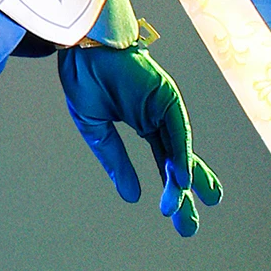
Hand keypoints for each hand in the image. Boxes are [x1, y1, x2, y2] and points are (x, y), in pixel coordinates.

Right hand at [57, 44, 221, 235]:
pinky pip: (175, 130)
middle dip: (185, 192)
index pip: (163, 161)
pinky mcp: (165, 95)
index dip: (172, 187)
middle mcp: (159, 117)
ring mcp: (164, 106)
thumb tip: (133, 196)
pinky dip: (180, 154)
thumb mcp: (96, 131)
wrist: (81, 45)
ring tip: (184, 207)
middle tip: (189, 225)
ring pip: (178, 150)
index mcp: (143, 123)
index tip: (174, 214)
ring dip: (181, 180)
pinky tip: (182, 178)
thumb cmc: (85, 77)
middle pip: (177, 161)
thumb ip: (117, 162)